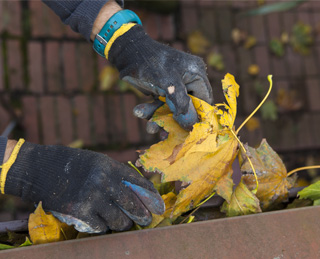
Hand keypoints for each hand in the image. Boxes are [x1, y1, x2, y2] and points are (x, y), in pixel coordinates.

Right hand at [4, 141, 163, 232]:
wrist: (42, 169)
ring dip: (123, 224)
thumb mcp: (99, 162)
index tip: (159, 208)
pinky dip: (103, 227)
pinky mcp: (79, 212)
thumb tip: (139, 192)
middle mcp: (103, 181)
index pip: (138, 184)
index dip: (152, 198)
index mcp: (110, 166)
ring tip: (122, 222)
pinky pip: (101, 227)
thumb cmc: (75, 165)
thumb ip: (118, 175)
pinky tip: (101, 221)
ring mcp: (91, 198)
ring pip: (118, 221)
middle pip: (132, 206)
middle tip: (145, 221)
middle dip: (142, 216)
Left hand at [108, 25, 212, 130]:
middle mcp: (188, 80)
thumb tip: (191, 124)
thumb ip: (181, 103)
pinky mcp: (162, 90)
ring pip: (171, 109)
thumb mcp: (167, 83)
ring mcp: (174, 86)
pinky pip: (161, 105)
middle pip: (187, 108)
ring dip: (159, 118)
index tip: (190, 132)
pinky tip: (139, 112)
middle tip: (165, 135)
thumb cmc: (149, 63)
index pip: (204, 101)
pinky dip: (151, 111)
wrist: (125, 52)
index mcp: (196, 74)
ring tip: (149, 127)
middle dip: (174, 121)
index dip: (198, 117)